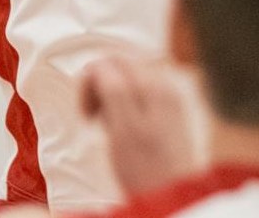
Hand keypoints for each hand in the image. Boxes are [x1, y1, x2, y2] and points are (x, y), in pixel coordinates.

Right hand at [81, 56, 200, 197]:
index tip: (85, 112)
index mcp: (152, 85)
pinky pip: (140, 94)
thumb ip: (112, 89)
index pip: (110, 61)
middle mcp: (164, 84)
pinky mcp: (170, 112)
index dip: (89, 82)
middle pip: (121, 65)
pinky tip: (123, 129)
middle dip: (100, 86)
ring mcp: (169, 98)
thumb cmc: (145, 169)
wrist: (172, 196)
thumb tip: (98, 64)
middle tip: (93, 118)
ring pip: (129, 79)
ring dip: (111, 96)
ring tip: (108, 126)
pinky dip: (125, 105)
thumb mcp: (122, 128)